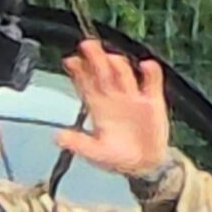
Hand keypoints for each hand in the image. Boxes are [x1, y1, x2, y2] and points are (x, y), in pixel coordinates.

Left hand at [56, 40, 170, 179]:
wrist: (145, 165)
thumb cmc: (118, 156)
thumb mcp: (96, 153)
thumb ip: (79, 144)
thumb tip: (58, 138)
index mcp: (98, 107)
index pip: (85, 84)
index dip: (78, 72)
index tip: (70, 61)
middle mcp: (113, 97)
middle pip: (103, 73)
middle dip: (95, 59)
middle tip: (87, 45)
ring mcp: (133, 97)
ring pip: (124, 74)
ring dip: (118, 65)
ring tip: (112, 58)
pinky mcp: (152, 101)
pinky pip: (152, 82)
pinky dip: (151, 73)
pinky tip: (146, 66)